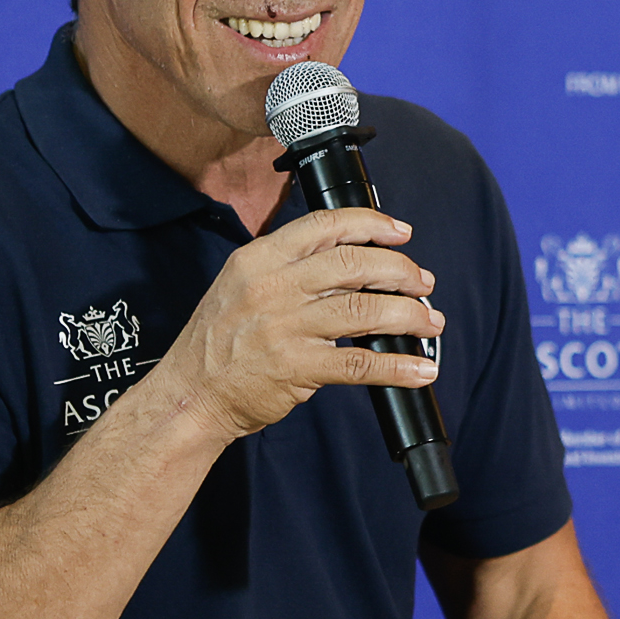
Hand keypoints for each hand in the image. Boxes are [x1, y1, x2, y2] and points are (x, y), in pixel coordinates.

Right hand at [154, 207, 440, 441]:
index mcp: (259, 259)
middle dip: (400, 271)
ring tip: (428, 321)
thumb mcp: (241, 285)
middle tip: (422, 283)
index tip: (400, 232)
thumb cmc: (219, 342)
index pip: (324, 226)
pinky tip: (420, 368)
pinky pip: (360, 364)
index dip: (370, 224)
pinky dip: (398, 366)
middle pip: (353, 264)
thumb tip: (352, 260)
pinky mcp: (297, 368)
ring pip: (364, 310)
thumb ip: (288, 267)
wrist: (190, 394)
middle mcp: (272, 287)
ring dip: (408, 315)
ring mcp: (284, 328)